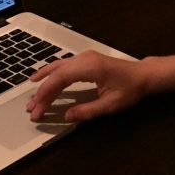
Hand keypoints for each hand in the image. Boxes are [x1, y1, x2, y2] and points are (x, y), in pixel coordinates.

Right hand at [26, 50, 147, 122]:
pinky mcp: (85, 60)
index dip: (46, 94)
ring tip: (31, 97)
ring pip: (57, 68)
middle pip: (56, 74)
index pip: (60, 79)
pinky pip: (63, 66)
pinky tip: (41, 80)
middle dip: (42, 92)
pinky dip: (51, 74)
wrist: (143, 75)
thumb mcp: (111, 104)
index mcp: (90, 67)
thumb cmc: (130, 89)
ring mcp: (84, 57)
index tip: (37, 109)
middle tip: (31, 109)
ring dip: (44, 83)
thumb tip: (66, 117)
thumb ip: (88, 111)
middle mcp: (84, 58)